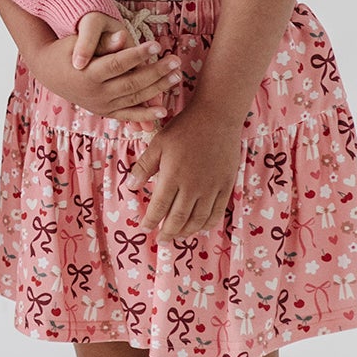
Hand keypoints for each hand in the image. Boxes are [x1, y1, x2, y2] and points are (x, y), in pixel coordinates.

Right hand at [28, 27, 178, 122]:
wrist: (49, 72)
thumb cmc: (66, 50)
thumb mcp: (78, 41)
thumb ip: (102, 42)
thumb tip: (123, 35)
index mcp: (88, 74)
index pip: (118, 64)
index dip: (138, 55)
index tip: (157, 45)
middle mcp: (95, 93)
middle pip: (131, 83)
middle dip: (156, 72)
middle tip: (175, 61)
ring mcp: (100, 105)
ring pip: (134, 98)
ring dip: (157, 89)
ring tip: (176, 76)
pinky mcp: (104, 111)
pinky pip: (128, 115)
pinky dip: (145, 114)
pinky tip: (162, 111)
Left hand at [126, 101, 243, 241]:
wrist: (217, 117)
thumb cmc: (184, 128)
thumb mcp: (158, 143)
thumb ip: (144, 166)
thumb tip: (131, 187)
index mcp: (173, 176)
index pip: (159, 207)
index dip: (150, 221)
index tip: (144, 228)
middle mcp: (193, 186)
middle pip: (178, 219)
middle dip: (167, 232)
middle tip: (160, 240)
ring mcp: (211, 188)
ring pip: (198, 220)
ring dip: (186, 232)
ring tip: (177, 236)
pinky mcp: (225, 186)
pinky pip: (216, 213)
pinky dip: (207, 224)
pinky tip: (199, 228)